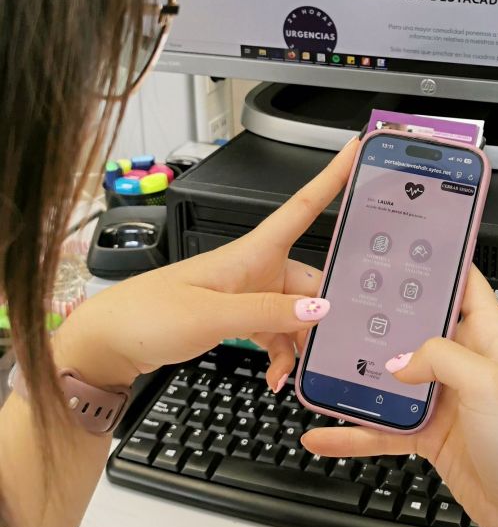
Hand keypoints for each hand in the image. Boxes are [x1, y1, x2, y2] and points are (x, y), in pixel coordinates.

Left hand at [55, 140, 357, 393]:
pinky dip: (280, 354)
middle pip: (309, 280)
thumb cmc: (148, 315)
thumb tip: (319, 309)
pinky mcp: (237, 315)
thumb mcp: (214, 315)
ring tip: (293, 372)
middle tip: (333, 342)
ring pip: (296, 311)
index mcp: (251, 252)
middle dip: (324, 312)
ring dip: (300, 341)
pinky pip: (275, 330)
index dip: (333, 176)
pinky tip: (276, 375)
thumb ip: (269, 311)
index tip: (358, 151)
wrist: (109, 343)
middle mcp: (254, 267)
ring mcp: (247, 292)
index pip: (303, 207)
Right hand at [302, 267, 497, 526]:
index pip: (463, 284)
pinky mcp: (431, 433)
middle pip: (417, 327)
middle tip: (344, 306)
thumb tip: (399, 360)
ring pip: (394, 377)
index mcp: (489, 336)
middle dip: (383, 318)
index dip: (437, 264)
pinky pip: (385, 426)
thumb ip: (440, 356)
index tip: (402, 249)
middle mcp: (467, 362)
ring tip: (323, 368)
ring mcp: (447, 398)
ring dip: (361, 376)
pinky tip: (326, 433)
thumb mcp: (488, 383)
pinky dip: (356, 431)